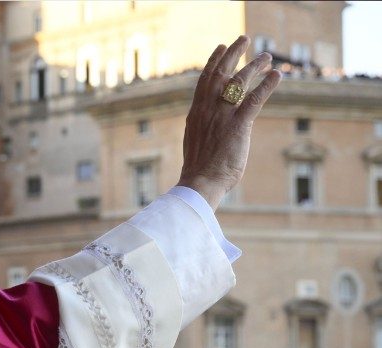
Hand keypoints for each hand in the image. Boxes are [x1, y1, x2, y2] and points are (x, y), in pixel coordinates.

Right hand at [177, 36, 281, 209]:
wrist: (200, 182)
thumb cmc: (199, 168)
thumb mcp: (196, 139)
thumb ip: (203, 124)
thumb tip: (208, 120)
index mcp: (196, 112)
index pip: (204, 79)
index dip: (214, 60)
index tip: (221, 47)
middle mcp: (208, 109)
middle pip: (221, 73)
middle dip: (234, 54)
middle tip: (244, 40)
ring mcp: (222, 116)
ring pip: (239, 82)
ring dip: (255, 66)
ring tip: (267, 56)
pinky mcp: (238, 126)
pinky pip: (255, 100)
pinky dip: (267, 85)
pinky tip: (277, 75)